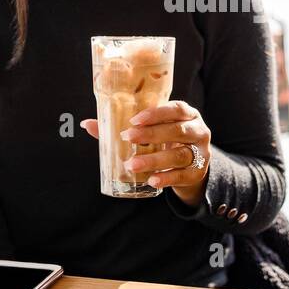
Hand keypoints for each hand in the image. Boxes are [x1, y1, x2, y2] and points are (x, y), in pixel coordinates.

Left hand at [80, 100, 210, 206]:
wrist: (190, 166)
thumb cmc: (166, 142)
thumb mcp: (152, 131)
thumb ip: (124, 127)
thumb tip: (87, 124)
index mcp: (187, 115)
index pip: (176, 109)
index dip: (156, 113)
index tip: (134, 119)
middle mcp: (198, 131)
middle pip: (178, 131)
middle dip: (152, 134)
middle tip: (128, 137)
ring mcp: (201, 153)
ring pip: (179, 155)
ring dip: (155, 159)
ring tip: (132, 164)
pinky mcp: (197, 173)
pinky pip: (182, 175)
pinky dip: (167, 178)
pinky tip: (152, 180)